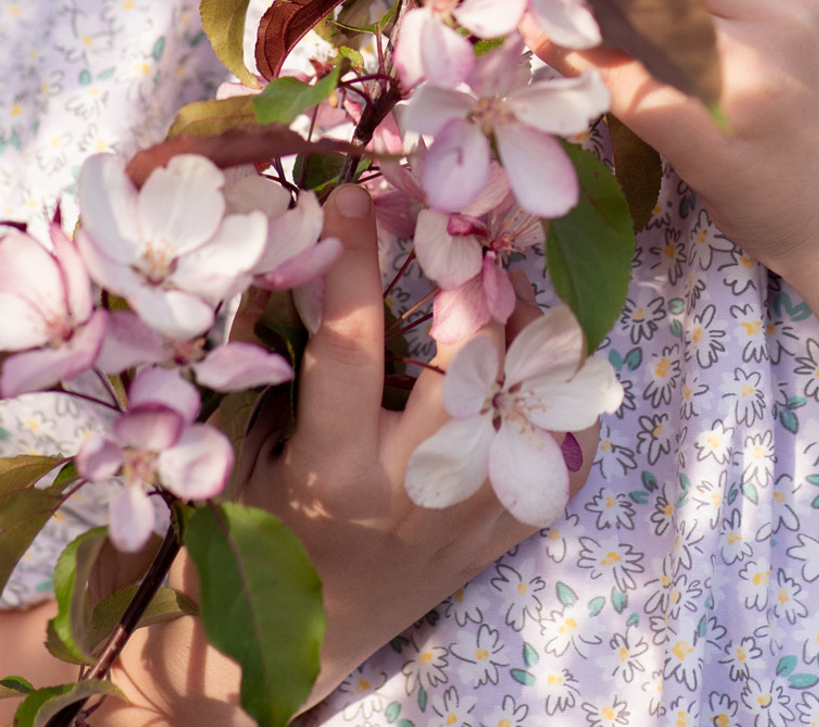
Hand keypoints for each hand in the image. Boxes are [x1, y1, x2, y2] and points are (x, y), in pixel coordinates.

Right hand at [118, 183, 598, 717]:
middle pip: (468, 357)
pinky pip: (562, 428)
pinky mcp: (515, 520)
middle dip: (466, 280)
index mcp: (334, 470)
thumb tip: (307, 238)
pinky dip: (549, 380)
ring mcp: (475, 510)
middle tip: (452, 232)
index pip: (350, 342)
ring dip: (513, 320)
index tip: (355, 194)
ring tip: (486, 286)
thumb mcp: (257, 444)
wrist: (326, 625)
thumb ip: (286, 355)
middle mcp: (415, 491)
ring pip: (525, 382)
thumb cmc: (274, 520)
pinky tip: (518, 354)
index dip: (352, 258)